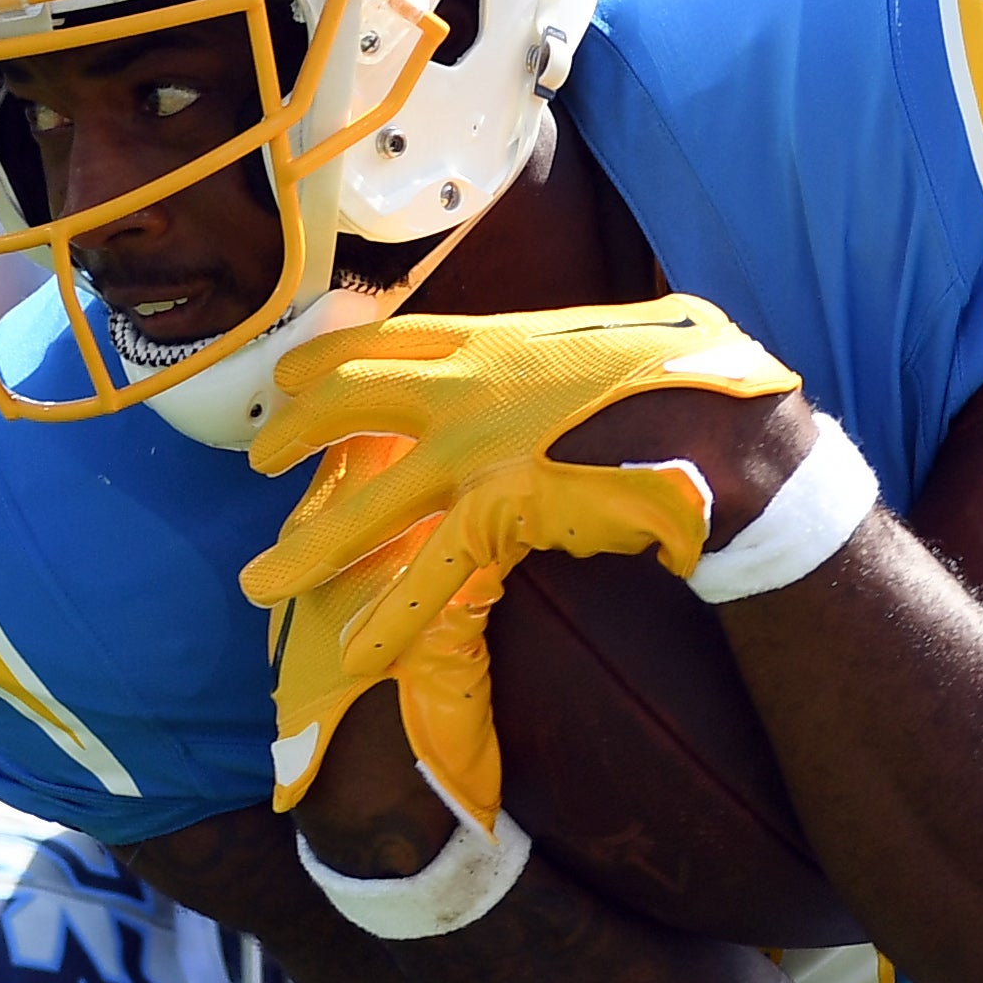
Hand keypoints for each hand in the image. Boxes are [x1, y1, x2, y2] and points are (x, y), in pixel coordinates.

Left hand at [240, 299, 802, 821]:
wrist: (724, 428)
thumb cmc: (695, 376)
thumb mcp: (621, 330)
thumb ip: (571, 347)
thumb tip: (583, 349)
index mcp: (497, 337)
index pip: (390, 340)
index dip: (332, 359)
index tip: (293, 375)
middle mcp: (469, 386)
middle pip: (351, 400)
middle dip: (296, 429)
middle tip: (258, 456)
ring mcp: (477, 450)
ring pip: (368, 502)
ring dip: (308, 545)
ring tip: (259, 582)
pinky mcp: (499, 511)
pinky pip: (431, 573)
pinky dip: (392, 618)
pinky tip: (355, 652)